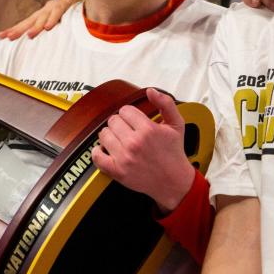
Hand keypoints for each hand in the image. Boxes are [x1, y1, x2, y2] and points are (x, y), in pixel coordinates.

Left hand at [0, 0, 77, 39]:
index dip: (14, 29)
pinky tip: (49, 27)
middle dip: (19, 29)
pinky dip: (53, 20)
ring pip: (43, 17)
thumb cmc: (69, 17)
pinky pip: (58, 12)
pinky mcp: (66, 4)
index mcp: (40, 16)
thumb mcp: (55, 26)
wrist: (85, 3)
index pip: (25, 23)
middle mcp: (45, 10)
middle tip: (9, 37)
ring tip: (30, 35)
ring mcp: (54, 6)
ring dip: (36, 26)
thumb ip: (45, 32)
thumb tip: (32, 45)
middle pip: (29, 20)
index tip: (1, 36)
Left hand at [92, 88, 194, 212]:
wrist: (173, 181)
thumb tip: (151, 91)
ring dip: (110, 135)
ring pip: (104, 134)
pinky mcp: (117, 171)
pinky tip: (106, 150)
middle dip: (120, 123)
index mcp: (148, 130)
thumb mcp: (176, 124)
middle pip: (113, 120)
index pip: (125, 110)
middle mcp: (134, 143)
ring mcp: (124, 157)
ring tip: (120, 140)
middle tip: (128, 130)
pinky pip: (97, 155)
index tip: (134, 120)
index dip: (129, 114)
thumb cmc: (173, 154)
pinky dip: (98, 151)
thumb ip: (165, 103)